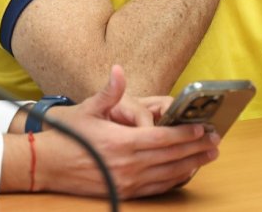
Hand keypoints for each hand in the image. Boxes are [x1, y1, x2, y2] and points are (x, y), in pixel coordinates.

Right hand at [36, 66, 219, 197]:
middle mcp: (127, 165)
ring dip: (191, 165)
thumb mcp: (87, 108)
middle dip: (196, 149)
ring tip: (208, 156)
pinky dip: (174, 180)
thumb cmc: (66, 134)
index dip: (184, 135)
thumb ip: (109, 91)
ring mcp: (126, 181)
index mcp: (120, 142)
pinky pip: (156, 188)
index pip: (162, 139)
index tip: (202, 129)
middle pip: (170, 157)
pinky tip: (185, 172)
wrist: (46, 164)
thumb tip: (118, 70)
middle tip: (215, 142)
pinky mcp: (124, 191)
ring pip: (167, 174)